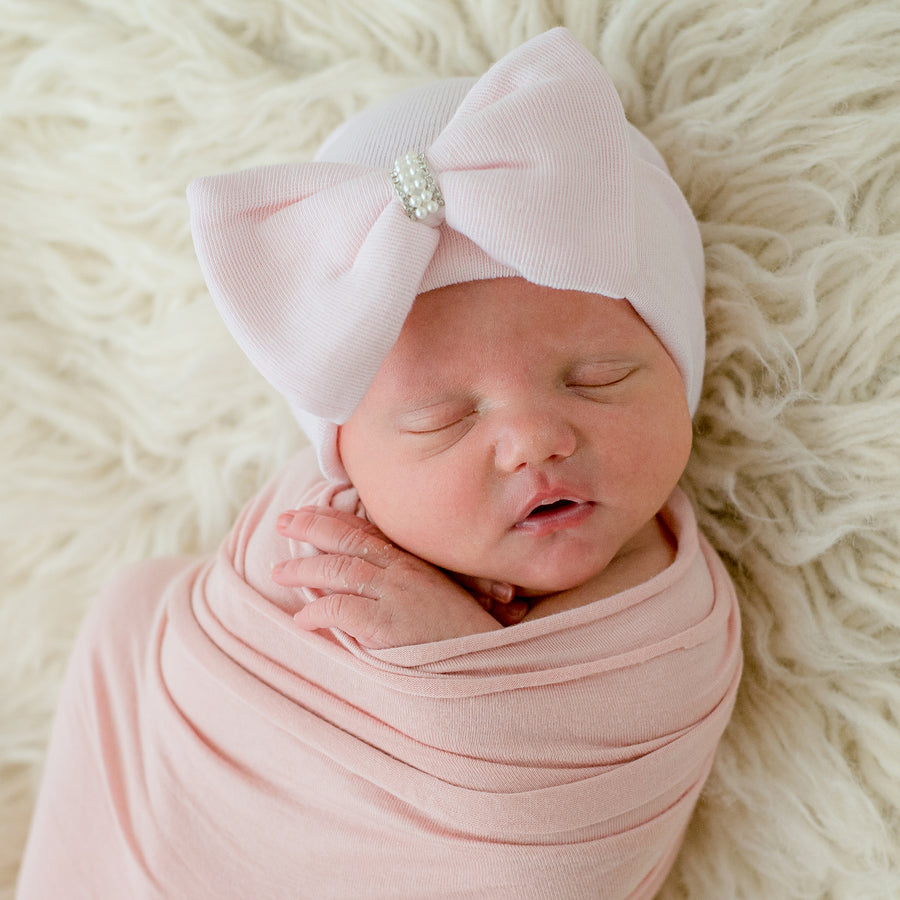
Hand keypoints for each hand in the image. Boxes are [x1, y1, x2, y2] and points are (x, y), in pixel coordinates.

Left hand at [272, 506, 517, 648]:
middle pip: (347, 540)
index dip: (332, 518)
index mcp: (412, 563)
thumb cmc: (463, 636)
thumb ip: (403, 585)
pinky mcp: (389, 624)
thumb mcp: (437, 597)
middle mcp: (402, 571)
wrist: (492, 661)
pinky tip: (303, 619)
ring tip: (279, 571)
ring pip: (339, 570)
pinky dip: (318, 611)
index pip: (365, 531)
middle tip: (283, 523)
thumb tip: (364, 586)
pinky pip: (343, 609)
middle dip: (310, 527)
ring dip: (304, 570)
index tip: (304, 512)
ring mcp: (396, 595)